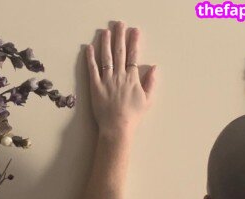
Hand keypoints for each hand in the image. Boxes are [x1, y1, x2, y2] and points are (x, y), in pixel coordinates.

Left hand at [85, 21, 156, 138]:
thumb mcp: (147, 100)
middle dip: (120, 36)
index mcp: (132, 78)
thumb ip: (151, 82)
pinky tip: (89, 48)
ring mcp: (107, 80)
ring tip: (105, 32)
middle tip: (119, 24)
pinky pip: (93, 69)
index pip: (133, 56)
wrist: (117, 127)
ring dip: (106, 43)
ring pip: (106, 57)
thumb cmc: (133, 116)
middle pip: (119, 52)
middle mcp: (119, 76)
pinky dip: (90, 58)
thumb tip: (155, 67)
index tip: (134, 31)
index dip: (134, 42)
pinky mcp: (95, 87)